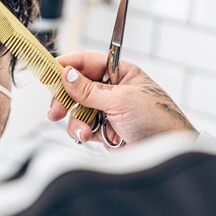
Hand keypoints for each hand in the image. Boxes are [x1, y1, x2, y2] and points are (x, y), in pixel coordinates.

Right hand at [48, 52, 195, 145]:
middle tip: (56, 108)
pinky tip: (87, 136)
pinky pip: (82, 126)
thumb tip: (67, 75)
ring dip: (75, 120)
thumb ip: (89, 89)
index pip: (89, 63)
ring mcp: (107, 110)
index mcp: (121, 73)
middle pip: (77, 87)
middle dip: (65, 98)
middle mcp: (113, 90)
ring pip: (77, 109)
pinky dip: (81, 131)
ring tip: (82, 130)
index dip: (68, 65)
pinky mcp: (104, 130)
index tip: (49, 70)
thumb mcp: (120, 100)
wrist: (167, 152)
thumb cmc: (157, 120)